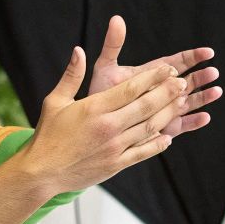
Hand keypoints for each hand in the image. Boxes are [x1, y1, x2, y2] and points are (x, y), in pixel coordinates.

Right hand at [25, 47, 190, 192]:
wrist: (42, 172)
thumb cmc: (48, 134)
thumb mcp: (55, 101)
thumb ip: (71, 75)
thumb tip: (79, 50)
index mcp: (95, 108)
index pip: (132, 88)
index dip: (153, 77)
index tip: (168, 69)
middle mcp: (108, 127)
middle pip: (146, 106)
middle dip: (167, 92)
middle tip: (182, 83)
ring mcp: (114, 147)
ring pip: (150, 128)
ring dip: (168, 115)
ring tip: (182, 104)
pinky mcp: (116, 165)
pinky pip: (143, 152)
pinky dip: (157, 144)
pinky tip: (167, 136)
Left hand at [86, 15, 220, 137]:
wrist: (95, 122)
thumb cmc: (100, 94)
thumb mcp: (105, 66)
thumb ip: (113, 44)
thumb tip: (116, 18)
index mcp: (153, 74)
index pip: (177, 62)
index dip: (193, 57)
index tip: (208, 52)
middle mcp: (162, 91)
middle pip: (187, 82)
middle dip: (201, 77)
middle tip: (214, 72)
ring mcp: (164, 110)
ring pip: (189, 102)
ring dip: (203, 97)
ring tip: (217, 90)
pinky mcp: (163, 128)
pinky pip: (181, 125)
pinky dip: (194, 122)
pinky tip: (206, 117)